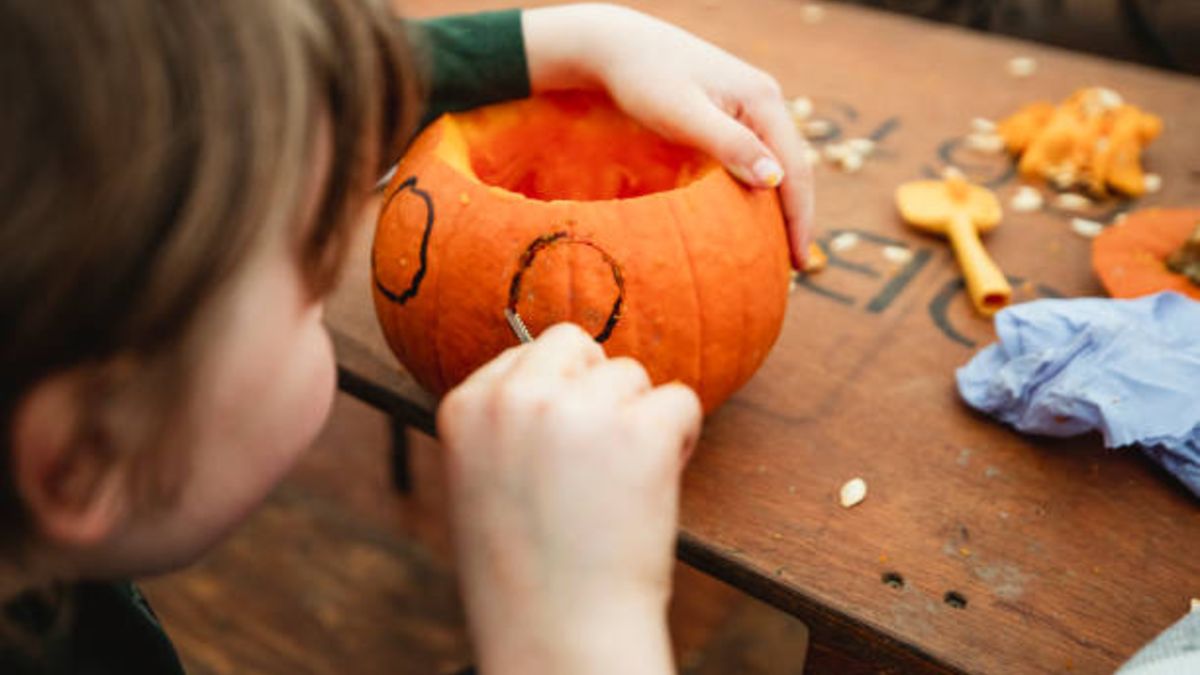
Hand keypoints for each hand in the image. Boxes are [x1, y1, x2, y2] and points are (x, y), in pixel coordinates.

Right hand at [438, 323, 700, 674]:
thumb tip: (566, 372)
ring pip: (632, 373)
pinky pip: (680, 399)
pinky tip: (655, 487)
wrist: (559, 635)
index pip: (528, 353)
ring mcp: (578, 410)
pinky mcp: (640, 430)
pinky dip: (681, 439)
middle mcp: (516, 396)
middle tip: (598, 458)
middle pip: (578, 344)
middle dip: (597, 389)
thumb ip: (509, 422)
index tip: (560, 454)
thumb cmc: (524, 573)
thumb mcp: (482, 481)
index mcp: (466, 406)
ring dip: (638, 420)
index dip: (558, 397)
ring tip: (620, 487)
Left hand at [524, 3, 815, 269]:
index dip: (800, 219)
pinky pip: (755, 156)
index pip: (795, 169)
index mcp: (763, 100)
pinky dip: (757, 188)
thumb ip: (729, 145)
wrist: (614, 46)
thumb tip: (775, 180)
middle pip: (793, 167)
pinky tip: (750, 215)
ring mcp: (748, 104)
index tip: (798, 264)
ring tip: (776, 250)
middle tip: (793, 268)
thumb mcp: (684, 115)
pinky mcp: (729, 110)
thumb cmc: (643, 78)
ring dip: (778, 205)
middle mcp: (765, 99)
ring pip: (775, 163)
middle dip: (795, 217)